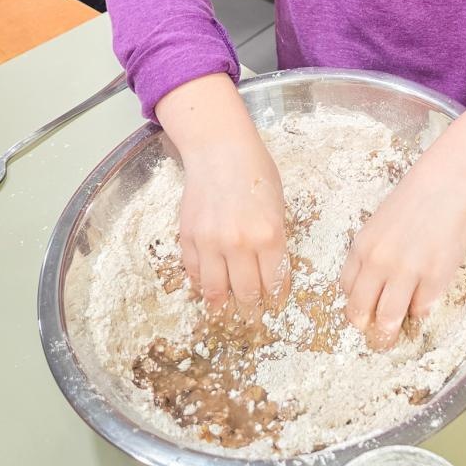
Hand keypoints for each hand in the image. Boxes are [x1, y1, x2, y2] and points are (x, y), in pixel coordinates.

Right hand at [156, 73, 289, 315]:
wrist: (218, 149)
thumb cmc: (255, 170)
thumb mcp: (277, 204)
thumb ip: (274, 238)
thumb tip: (271, 269)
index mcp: (269, 235)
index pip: (274, 282)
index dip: (275, 297)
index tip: (274, 304)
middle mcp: (239, 244)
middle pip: (246, 293)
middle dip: (251, 309)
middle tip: (253, 316)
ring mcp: (211, 242)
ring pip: (215, 290)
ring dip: (222, 304)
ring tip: (227, 310)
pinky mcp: (188, 238)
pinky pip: (194, 272)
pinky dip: (200, 283)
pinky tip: (207, 285)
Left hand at [341, 86, 465, 346]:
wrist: (449, 181)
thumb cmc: (417, 198)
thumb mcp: (381, 224)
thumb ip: (373, 254)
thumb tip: (372, 286)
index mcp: (362, 246)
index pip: (347, 290)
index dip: (356, 303)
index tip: (365, 308)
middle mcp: (379, 262)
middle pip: (361, 311)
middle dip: (369, 326)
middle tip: (377, 332)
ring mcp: (407, 271)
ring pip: (389, 318)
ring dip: (392, 327)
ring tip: (396, 330)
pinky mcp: (435, 277)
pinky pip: (421, 308)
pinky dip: (421, 306)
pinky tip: (425, 293)